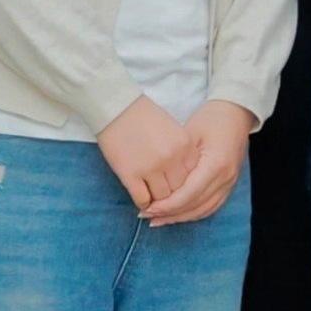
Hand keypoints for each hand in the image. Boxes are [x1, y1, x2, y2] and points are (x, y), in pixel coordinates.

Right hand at [99, 98, 195, 215]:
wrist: (117, 108)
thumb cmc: (145, 117)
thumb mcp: (173, 131)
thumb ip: (182, 153)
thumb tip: (184, 178)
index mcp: (185, 146)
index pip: (193, 177)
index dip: (184, 184)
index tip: (176, 185)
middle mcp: (171, 158)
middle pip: (179, 190)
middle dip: (172, 194)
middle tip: (164, 196)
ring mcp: (151, 167)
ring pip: (162, 198)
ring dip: (157, 200)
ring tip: (152, 197)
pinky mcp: (130, 174)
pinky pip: (142, 199)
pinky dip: (142, 203)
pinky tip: (140, 198)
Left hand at [145, 104, 253, 224]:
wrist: (236, 111)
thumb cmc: (210, 117)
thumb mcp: (189, 133)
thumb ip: (177, 160)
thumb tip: (158, 184)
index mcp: (216, 165)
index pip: (188, 195)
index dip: (167, 206)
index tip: (147, 208)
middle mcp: (225, 178)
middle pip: (195, 206)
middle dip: (170, 214)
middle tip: (147, 216)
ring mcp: (230, 182)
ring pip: (204, 210)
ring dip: (181, 217)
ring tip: (159, 220)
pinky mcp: (230, 183)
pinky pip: (212, 206)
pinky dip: (194, 213)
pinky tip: (178, 215)